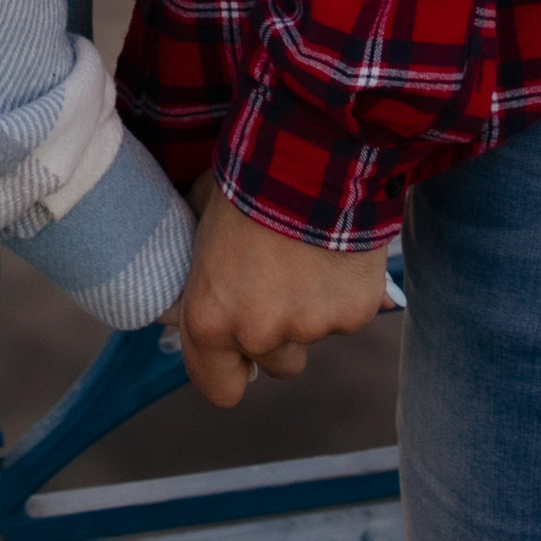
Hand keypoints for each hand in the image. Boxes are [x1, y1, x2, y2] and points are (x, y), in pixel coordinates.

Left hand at [165, 178, 391, 409]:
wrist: (306, 150)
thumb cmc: (244, 179)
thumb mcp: (199, 220)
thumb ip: (195, 266)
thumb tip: (185, 286)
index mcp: (210, 319)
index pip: (220, 389)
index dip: (231, 369)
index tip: (240, 350)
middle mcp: (258, 334)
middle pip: (276, 365)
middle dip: (280, 334)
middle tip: (281, 282)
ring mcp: (311, 328)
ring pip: (314, 337)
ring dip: (313, 311)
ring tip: (309, 256)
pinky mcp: (355, 313)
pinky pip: (349, 314)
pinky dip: (347, 290)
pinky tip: (337, 249)